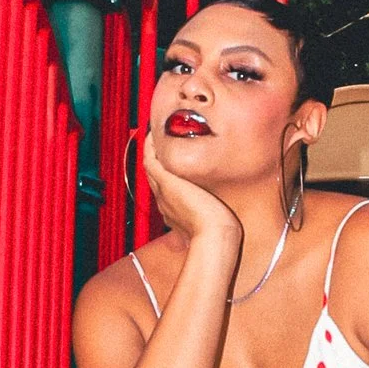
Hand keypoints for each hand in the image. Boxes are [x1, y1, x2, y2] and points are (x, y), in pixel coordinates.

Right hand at [142, 124, 243, 258]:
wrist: (212, 235)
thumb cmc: (217, 234)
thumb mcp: (211, 225)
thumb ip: (210, 218)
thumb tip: (219, 219)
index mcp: (173, 210)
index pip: (165, 187)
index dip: (165, 172)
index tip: (171, 160)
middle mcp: (164, 200)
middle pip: (154, 173)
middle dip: (156, 156)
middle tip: (159, 138)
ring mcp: (162, 190)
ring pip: (149, 164)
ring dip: (151, 148)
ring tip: (156, 132)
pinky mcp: (165, 181)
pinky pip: (150, 158)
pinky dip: (150, 145)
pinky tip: (154, 132)